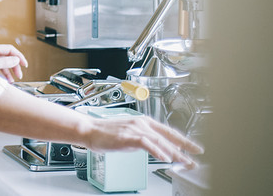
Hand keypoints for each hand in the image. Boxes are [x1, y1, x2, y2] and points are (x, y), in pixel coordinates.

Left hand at [0, 44, 27, 82]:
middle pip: (8, 57)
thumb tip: (16, 60)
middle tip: (19, 75)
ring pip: (3, 64)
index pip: (10, 49)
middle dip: (14, 66)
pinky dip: (2, 74)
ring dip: (9, 72)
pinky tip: (5, 81)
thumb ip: (4, 62)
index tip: (24, 65)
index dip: (18, 56)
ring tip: (12, 81)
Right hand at [82, 114, 204, 167]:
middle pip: (168, 137)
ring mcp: (135, 129)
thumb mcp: (130, 135)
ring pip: (160, 141)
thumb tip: (156, 148)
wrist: (89, 129)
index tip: (195, 149)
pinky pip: (146, 144)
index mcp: (144, 121)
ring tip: (184, 162)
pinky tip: (164, 158)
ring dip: (174, 153)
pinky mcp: (128, 136)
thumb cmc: (106, 133)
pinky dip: (157, 151)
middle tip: (195, 159)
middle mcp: (142, 123)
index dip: (183, 140)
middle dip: (184, 149)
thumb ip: (145, 139)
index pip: (168, 131)